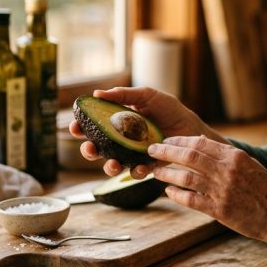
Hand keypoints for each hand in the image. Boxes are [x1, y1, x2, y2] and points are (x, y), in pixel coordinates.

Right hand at [70, 86, 223, 177]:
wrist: (191, 126)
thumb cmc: (169, 109)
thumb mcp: (147, 96)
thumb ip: (124, 94)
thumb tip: (97, 93)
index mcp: (117, 121)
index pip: (93, 125)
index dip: (81, 127)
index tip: (75, 126)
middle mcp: (121, 140)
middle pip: (97, 148)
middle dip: (88, 151)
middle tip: (90, 149)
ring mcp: (132, 155)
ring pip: (112, 164)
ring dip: (108, 166)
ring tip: (112, 164)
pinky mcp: (146, 166)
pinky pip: (135, 173)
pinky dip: (135, 172)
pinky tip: (139, 167)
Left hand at [147, 135, 266, 247]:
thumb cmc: (266, 189)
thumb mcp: (250, 164)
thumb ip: (225, 154)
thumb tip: (199, 141)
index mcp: (235, 157)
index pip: (200, 143)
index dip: (179, 141)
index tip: (166, 140)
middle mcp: (228, 171)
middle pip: (189, 156)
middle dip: (166, 151)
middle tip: (151, 149)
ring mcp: (223, 191)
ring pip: (186, 177)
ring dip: (166, 173)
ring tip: (154, 171)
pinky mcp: (219, 211)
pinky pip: (191, 200)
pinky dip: (176, 194)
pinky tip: (168, 191)